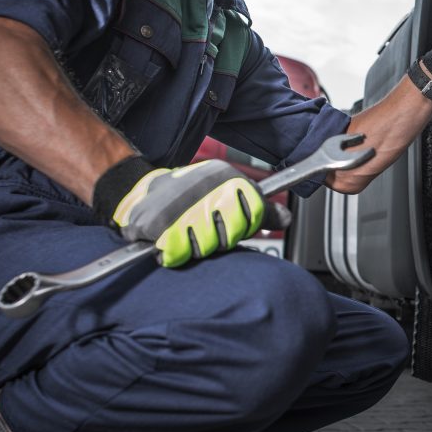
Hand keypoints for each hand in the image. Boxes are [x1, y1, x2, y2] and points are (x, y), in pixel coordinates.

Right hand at [111, 160, 287, 266]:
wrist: (144, 190)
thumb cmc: (192, 197)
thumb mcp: (229, 194)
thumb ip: (259, 211)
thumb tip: (287, 219)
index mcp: (227, 177)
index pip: (255, 214)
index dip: (242, 226)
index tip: (228, 222)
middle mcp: (206, 187)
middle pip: (230, 236)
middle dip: (218, 239)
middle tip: (203, 227)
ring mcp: (181, 205)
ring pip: (205, 248)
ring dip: (195, 247)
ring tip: (185, 230)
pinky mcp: (156, 224)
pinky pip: (177, 254)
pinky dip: (173, 253)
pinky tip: (170, 238)